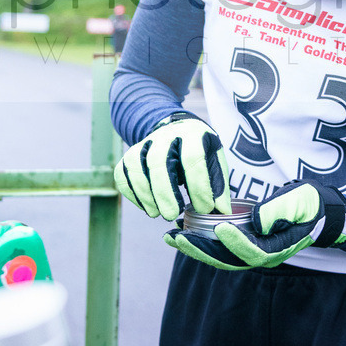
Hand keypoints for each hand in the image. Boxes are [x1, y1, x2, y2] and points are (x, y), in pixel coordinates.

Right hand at [113, 113, 230, 219]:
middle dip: (165, 192)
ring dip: (146, 194)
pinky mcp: (130, 154)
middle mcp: (166, 135)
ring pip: (137, 166)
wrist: (176, 131)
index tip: (204, 209)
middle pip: (159, 161)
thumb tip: (222, 212)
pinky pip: (123, 173)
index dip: (199, 186)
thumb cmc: (199, 151)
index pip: (193, 157)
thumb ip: (218, 185)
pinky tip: (147, 207)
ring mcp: (145, 143)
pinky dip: (133, 193)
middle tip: (172, 214)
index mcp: (192, 134)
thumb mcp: (215, 161)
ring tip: (158, 213)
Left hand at [168, 180, 345, 268]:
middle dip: (202, 249)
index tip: (218, 228)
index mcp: (277, 247)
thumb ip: (279, 210)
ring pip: (219, 256)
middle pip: (228, 259)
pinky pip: (218, 248)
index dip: (235, 242)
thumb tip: (257, 221)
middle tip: (179, 238)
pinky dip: (199, 243)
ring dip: (195, 248)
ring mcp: (251, 251)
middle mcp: (262, 255)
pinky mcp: (242, 243)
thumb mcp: (300, 201)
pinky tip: (181, 234)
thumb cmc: (308, 203)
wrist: (315, 210)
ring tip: (172, 238)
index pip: (253, 250)